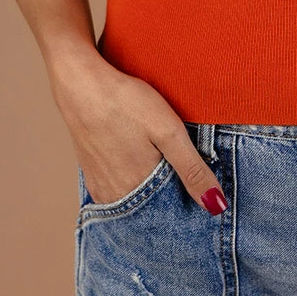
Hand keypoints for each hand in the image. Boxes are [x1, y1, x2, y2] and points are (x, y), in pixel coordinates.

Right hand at [49, 48, 228, 216]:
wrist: (81, 83)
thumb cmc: (125, 102)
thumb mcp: (169, 132)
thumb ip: (192, 169)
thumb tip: (215, 206)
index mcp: (137, 190)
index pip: (172, 212)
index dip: (188, 197)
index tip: (201, 185)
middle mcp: (115, 195)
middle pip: (152, 207)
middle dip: (170, 196)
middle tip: (180, 168)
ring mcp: (100, 185)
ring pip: (134, 199)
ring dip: (150, 190)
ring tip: (162, 164)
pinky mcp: (90, 173)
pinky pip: (117, 189)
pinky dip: (132, 183)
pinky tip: (138, 162)